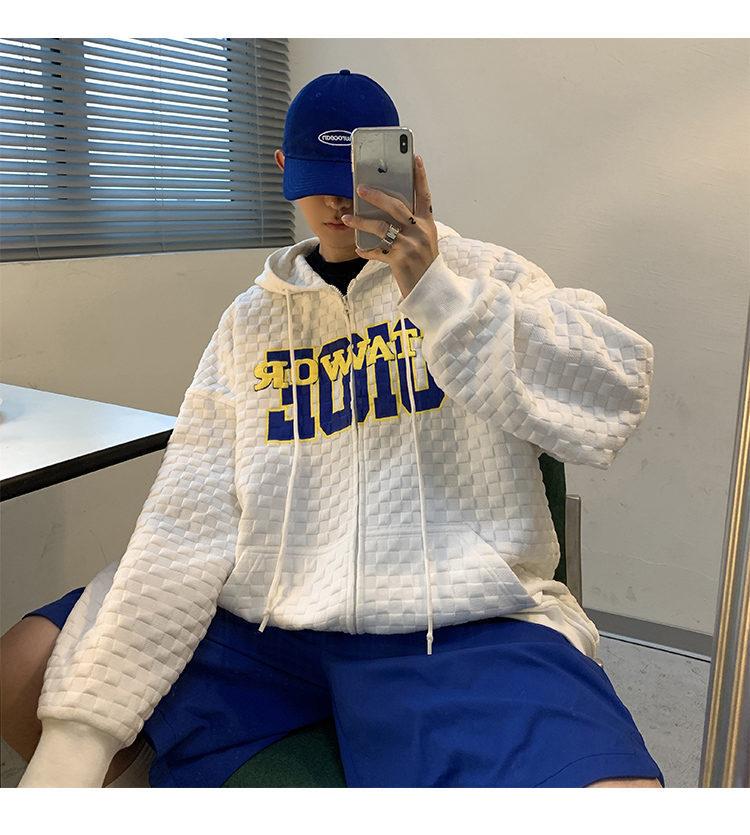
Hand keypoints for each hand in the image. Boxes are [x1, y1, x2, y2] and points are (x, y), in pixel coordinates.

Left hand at [339, 154, 439, 298]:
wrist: (430, 290)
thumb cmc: (424, 263)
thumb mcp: (424, 240)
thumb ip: (411, 224)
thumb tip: (386, 209)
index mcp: (428, 223)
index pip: (424, 195)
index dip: (420, 176)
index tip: (415, 158)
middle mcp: (420, 231)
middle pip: (395, 206)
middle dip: (376, 195)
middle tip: (360, 188)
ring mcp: (410, 245)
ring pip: (381, 226)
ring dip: (361, 221)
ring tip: (347, 217)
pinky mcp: (399, 259)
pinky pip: (377, 251)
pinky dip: (366, 250)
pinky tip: (359, 249)